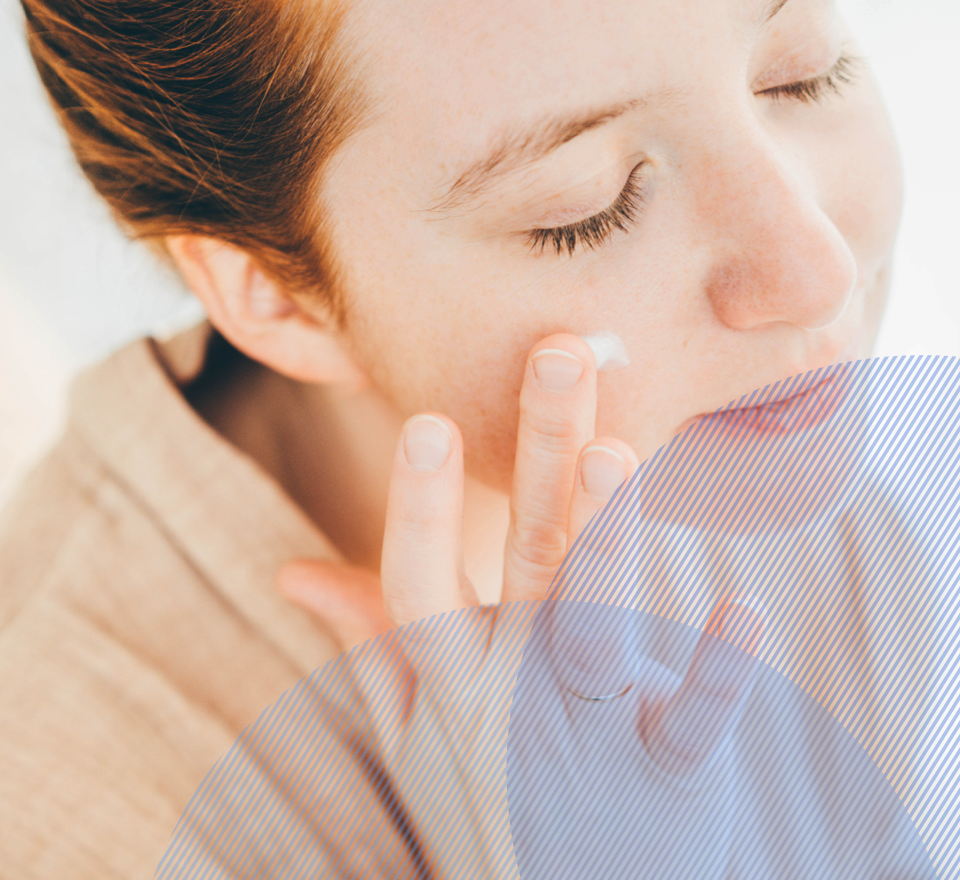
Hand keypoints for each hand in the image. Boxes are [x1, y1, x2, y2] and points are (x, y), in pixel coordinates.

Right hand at [278, 333, 764, 878]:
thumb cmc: (486, 800)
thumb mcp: (414, 726)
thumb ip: (369, 637)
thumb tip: (296, 568)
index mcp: (457, 668)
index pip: (419, 579)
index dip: (421, 506)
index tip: (428, 421)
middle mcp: (516, 685)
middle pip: (523, 557)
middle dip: (539, 454)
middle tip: (560, 356)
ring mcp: (589, 726)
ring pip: (590, 624)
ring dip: (603, 542)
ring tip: (614, 452)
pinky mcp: (669, 768)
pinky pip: (693, 719)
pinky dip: (717, 672)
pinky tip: (744, 611)